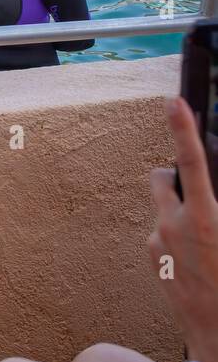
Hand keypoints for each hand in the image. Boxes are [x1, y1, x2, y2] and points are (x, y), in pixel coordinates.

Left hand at [148, 97, 217, 361]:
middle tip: (201, 194)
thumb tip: (209, 196)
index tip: (175, 101)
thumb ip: (216, 211)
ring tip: (207, 242)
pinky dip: (176, 236)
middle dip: (175, 176)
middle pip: (161, 177)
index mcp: (203, 218)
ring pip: (163, 208)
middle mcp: (172, 225)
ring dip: (180, 212)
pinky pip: (162, 233)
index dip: (182, 129)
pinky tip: (198, 260)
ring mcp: (157, 242)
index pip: (191, 162)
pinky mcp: (150, 257)